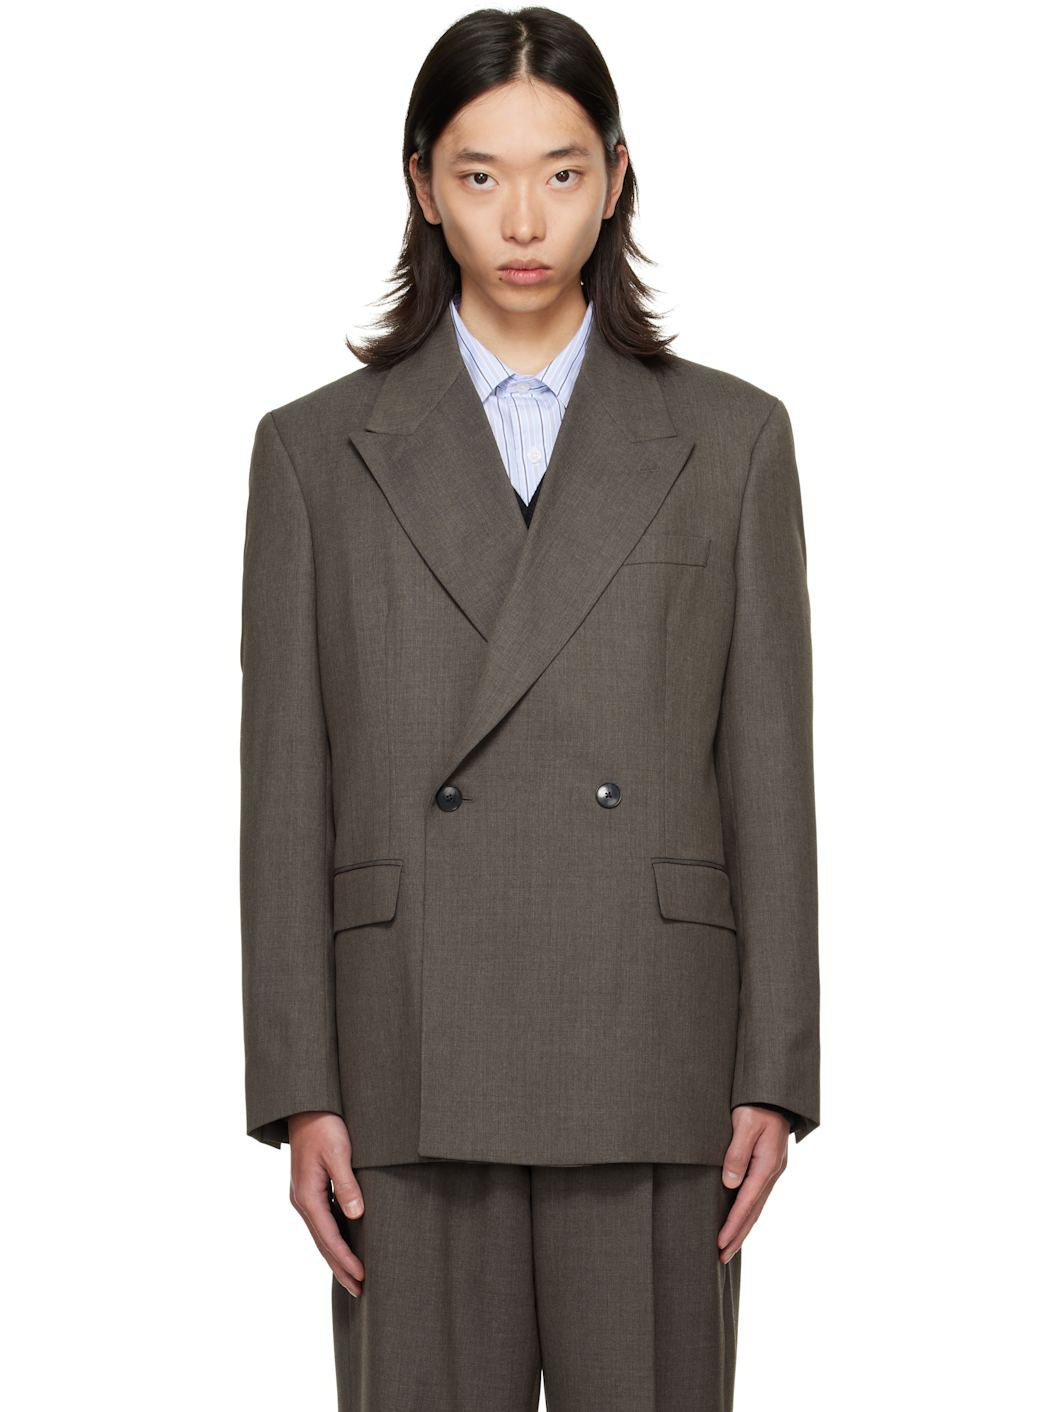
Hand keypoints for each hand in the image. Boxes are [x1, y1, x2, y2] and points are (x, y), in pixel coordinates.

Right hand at [288, 1111, 364, 1296]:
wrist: (306, 1106)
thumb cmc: (324, 1127)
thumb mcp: (339, 1153)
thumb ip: (347, 1185)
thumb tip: (356, 1216)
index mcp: (307, 1196)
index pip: (329, 1237)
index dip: (345, 1259)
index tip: (362, 1277)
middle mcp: (302, 1201)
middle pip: (322, 1243)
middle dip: (340, 1268)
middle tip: (359, 1290)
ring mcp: (303, 1196)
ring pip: (321, 1234)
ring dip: (336, 1256)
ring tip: (352, 1276)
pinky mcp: (308, 1189)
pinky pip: (322, 1221)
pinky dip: (333, 1238)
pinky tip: (343, 1244)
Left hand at [716, 1105, 789, 1262]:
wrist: (774, 1092)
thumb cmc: (756, 1105)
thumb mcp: (744, 1123)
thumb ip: (737, 1152)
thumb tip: (730, 1183)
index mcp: (767, 1164)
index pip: (747, 1202)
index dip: (733, 1224)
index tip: (719, 1243)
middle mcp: (773, 1171)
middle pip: (754, 1211)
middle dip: (738, 1235)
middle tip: (722, 1257)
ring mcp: (773, 1170)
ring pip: (757, 1206)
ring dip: (743, 1228)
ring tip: (729, 1247)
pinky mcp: (769, 1165)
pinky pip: (758, 1196)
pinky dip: (749, 1212)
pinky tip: (741, 1220)